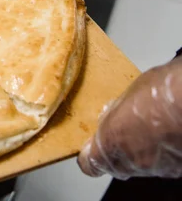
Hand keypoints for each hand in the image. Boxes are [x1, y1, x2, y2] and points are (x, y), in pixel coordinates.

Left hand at [77, 56, 181, 179]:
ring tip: (151, 128)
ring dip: (141, 151)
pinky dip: (162, 153)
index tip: (89, 148)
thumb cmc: (162, 92)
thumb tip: (112, 115)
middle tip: (124, 131)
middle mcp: (131, 162)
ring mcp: (156, 167)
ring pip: (140, 165)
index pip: (89, 163)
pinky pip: (162, 163)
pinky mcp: (177, 168)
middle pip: (115, 165)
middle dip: (116, 150)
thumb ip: (114, 112)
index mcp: (109, 143)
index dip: (88, 156)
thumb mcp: (125, 95)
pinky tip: (166, 133)